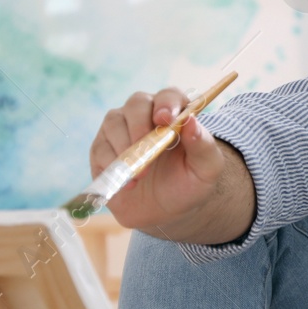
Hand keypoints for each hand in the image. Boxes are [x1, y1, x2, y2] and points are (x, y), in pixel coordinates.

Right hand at [88, 87, 252, 240]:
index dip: (166, 104)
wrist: (166, 212)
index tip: (165, 120)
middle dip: (140, 125)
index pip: (169, 96)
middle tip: (147, 151)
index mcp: (175, 114)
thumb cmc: (189, 184)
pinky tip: (128, 182)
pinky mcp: (103, 149)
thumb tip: (191, 120)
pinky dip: (112, 164)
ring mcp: (121, 129)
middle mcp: (146, 115)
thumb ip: (203, 144)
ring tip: (140, 176)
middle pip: (137, 103)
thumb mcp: (207, 169)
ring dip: (125, 148)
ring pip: (114, 121)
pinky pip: (100, 147)